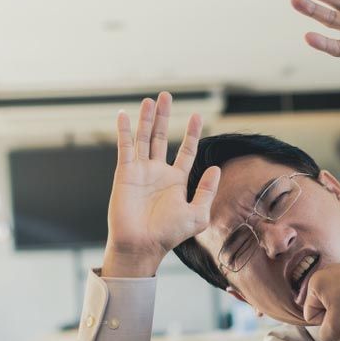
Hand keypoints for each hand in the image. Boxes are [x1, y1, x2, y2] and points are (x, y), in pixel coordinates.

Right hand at [102, 92, 220, 277]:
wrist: (143, 245)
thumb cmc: (169, 234)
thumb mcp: (198, 214)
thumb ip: (207, 191)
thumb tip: (216, 168)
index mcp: (176, 181)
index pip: (187, 151)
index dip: (192, 133)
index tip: (197, 115)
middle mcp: (158, 172)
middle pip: (162, 137)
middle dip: (165, 117)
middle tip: (168, 96)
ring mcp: (141, 171)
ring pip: (144, 138)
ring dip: (147, 119)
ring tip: (152, 99)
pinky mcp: (125, 172)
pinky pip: (125, 147)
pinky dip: (124, 131)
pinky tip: (123, 115)